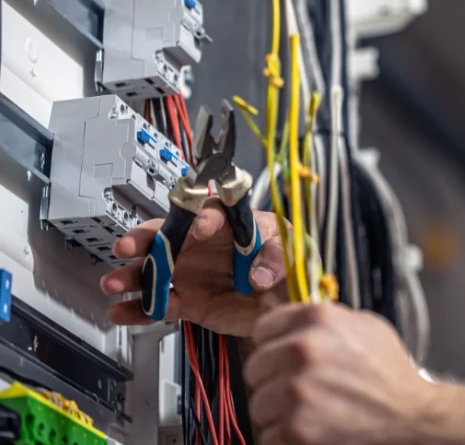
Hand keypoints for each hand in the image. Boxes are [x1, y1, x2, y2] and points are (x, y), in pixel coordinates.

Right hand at [100, 200, 287, 336]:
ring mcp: (192, 273)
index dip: (203, 218)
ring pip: (155, 270)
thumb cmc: (287, 262)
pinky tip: (121, 311)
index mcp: (229, 224)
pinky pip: (160, 304)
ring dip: (132, 276)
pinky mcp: (189, 301)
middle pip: (167, 235)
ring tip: (113, 282)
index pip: (210, 213)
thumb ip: (275, 258)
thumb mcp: (291, 251)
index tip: (200, 228)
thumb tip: (259, 274)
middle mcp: (203, 245)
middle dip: (144, 239)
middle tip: (127, 246)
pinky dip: (139, 310)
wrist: (286, 301)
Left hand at [245, 302, 434, 444]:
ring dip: (277, 410)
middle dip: (273, 378)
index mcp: (318, 318)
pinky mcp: (296, 429)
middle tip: (298, 388)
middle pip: (255, 366)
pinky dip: (284, 437)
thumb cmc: (389, 372)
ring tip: (308, 410)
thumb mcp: (363, 325)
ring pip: (258, 402)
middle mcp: (303, 349)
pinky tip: (311, 429)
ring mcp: (297, 390)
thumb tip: (273, 302)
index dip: (272, 344)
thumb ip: (320, 316)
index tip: (281, 355)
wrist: (411, 415)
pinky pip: (267, 434)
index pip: (263, 327)